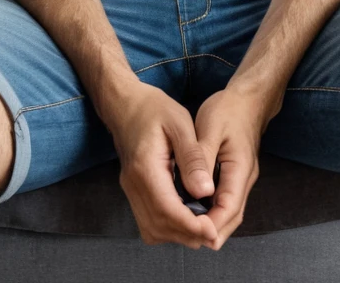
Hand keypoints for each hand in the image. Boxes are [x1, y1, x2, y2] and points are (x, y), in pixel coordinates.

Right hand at [107, 82, 219, 249]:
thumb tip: (205, 191)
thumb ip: (193, 158)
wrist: (126, 104)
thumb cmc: (154, 109)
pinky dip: (168, 228)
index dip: (191, 226)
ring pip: (152, 229)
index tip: (212, 230)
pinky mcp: (133, 191)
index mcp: (145, 168)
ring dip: (178, 234)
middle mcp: (133, 185)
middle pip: (159, 226)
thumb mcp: (180, 123)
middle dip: (187, 235)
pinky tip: (185, 218)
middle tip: (213, 231)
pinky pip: (148, 222)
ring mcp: (130, 190)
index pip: (167, 210)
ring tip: (202, 227)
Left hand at [191, 85, 264, 249]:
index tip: (189, 232)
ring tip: (184, 230)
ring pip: (229, 212)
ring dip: (211, 224)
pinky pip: (225, 201)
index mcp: (240, 168)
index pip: (229, 207)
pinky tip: (192, 210)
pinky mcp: (235, 175)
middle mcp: (244, 178)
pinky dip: (211, 211)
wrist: (247, 98)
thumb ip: (202, 159)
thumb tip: (197, 191)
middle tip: (183, 238)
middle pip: (231, 216)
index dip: (211, 224)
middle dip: (210, 231)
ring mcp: (242, 178)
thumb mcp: (211, 128)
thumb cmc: (228, 109)